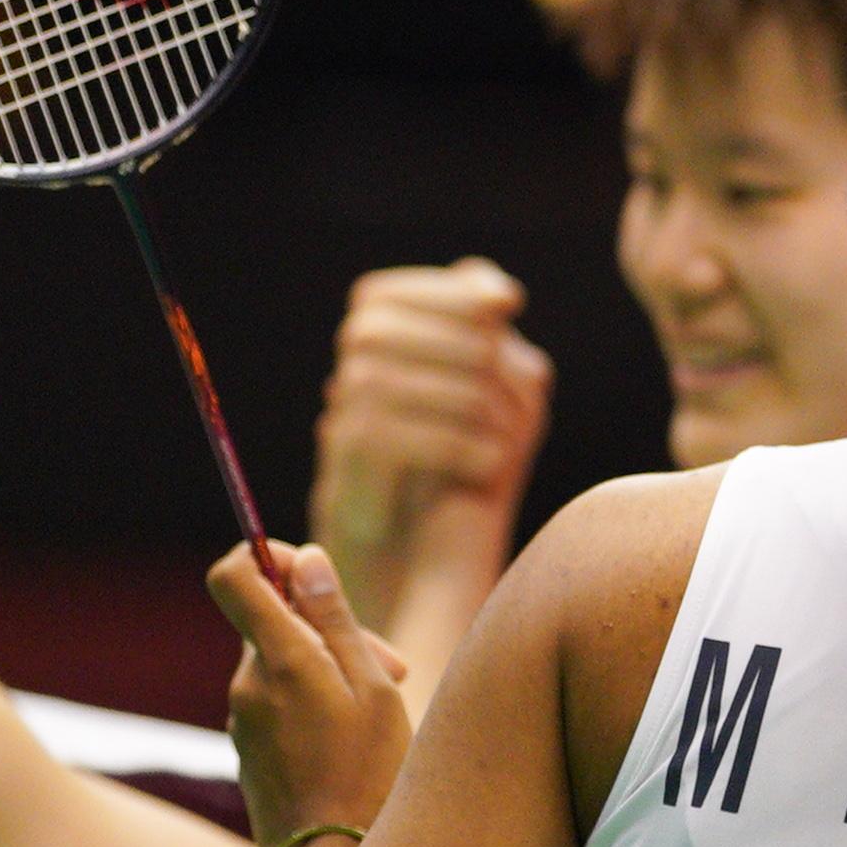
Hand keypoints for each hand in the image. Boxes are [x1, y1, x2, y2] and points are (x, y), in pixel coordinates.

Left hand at [205, 541, 412, 846]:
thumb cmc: (370, 774)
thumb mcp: (372, 687)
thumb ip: (334, 618)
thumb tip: (305, 559)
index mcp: (278, 661)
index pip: (233, 576)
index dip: (264, 556)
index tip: (306, 568)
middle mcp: (247, 686)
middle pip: (272, 623)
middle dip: (326, 627)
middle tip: (391, 663)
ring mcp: (242, 722)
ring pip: (279, 665)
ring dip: (326, 669)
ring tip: (380, 708)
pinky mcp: (248, 752)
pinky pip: (277, 704)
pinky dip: (311, 704)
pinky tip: (352, 741)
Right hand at [308, 261, 552, 636]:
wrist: (424, 552)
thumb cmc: (461, 456)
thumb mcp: (488, 386)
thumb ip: (487, 330)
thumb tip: (502, 296)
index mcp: (370, 342)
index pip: (385, 295)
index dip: (445, 294)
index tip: (510, 307)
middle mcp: (342, 377)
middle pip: (376, 332)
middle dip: (451, 344)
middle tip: (505, 375)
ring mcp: (336, 422)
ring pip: (377, 383)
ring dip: (452, 399)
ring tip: (506, 432)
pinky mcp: (344, 478)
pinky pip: (382, 442)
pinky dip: (447, 448)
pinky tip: (492, 467)